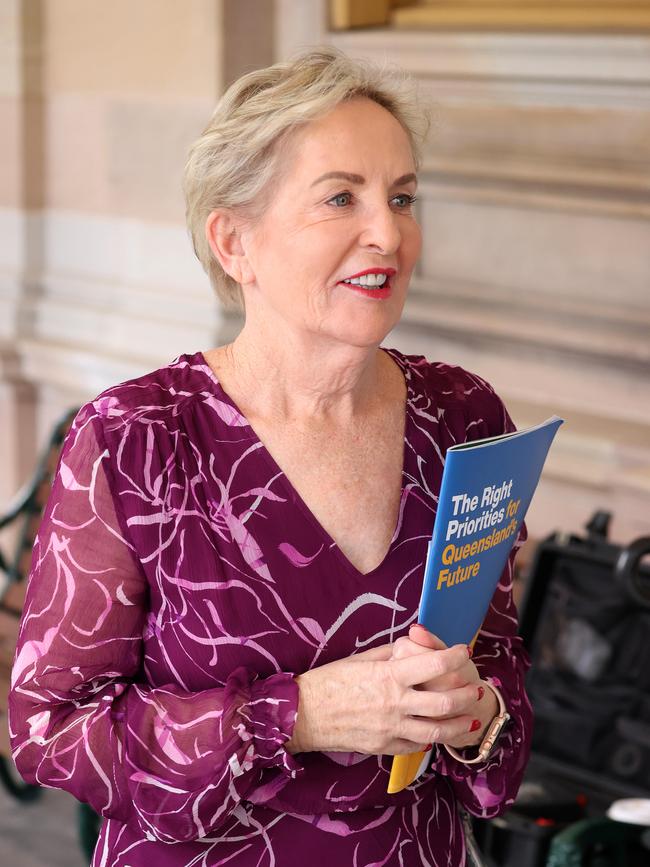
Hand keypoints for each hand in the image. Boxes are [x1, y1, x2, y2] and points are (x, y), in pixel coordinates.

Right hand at [285, 638, 481, 755]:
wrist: (304, 714)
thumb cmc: (330, 681)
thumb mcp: (361, 658)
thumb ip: (391, 654)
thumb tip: (413, 646)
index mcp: (389, 675)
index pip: (434, 665)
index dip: (454, 656)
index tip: (464, 650)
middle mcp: (395, 703)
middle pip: (444, 702)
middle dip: (467, 695)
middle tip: (477, 689)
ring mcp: (391, 728)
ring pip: (437, 731)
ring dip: (460, 725)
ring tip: (472, 719)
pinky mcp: (385, 747)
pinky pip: (416, 745)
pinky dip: (431, 739)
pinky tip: (440, 733)